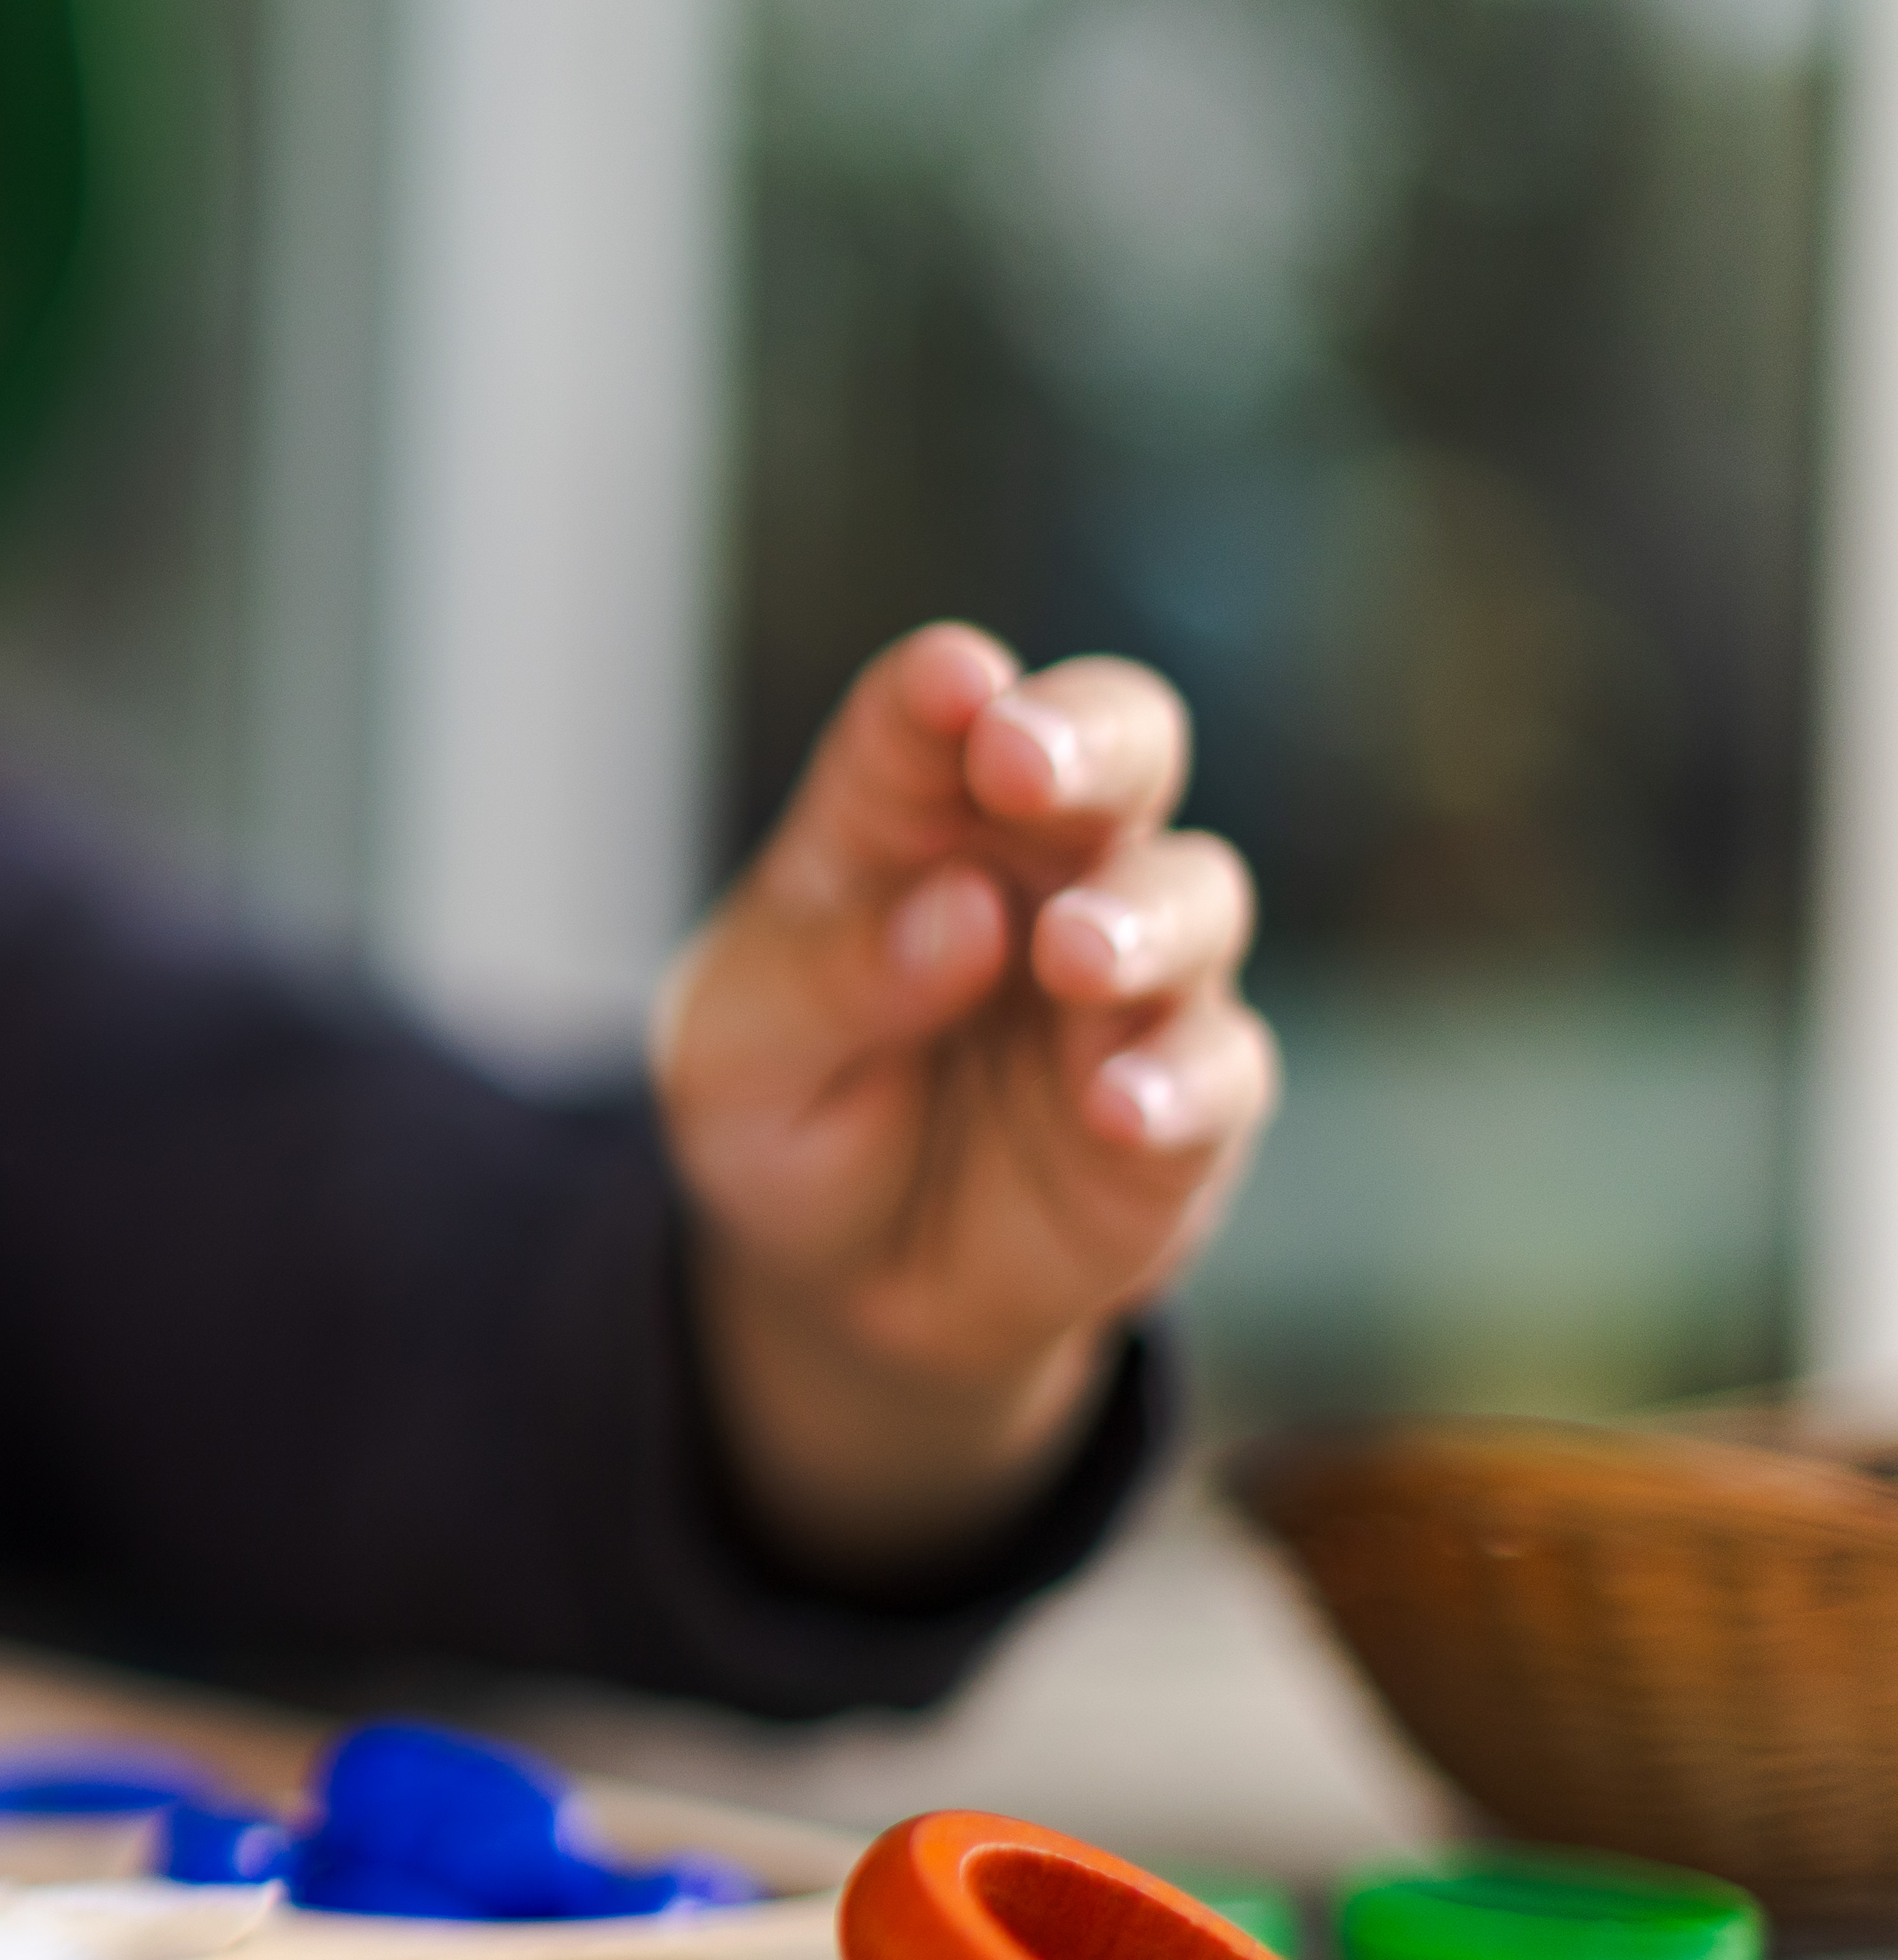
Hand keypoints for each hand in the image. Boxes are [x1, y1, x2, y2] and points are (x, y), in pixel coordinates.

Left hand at [652, 624, 1273, 1573]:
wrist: (838, 1278)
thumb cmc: (783, 1116)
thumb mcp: (741, 1053)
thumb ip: (832, 978)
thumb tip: (958, 912)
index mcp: (900, 819)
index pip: (926, 722)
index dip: (942, 693)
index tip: (951, 681)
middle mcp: (1036, 868)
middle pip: (1113, 751)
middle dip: (1090, 741)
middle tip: (1029, 763)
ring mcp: (1128, 978)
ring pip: (1190, 895)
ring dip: (1140, 914)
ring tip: (1071, 952)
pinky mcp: (1188, 1102)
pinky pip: (1217, 1069)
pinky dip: (1178, 1078)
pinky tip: (1117, 1104)